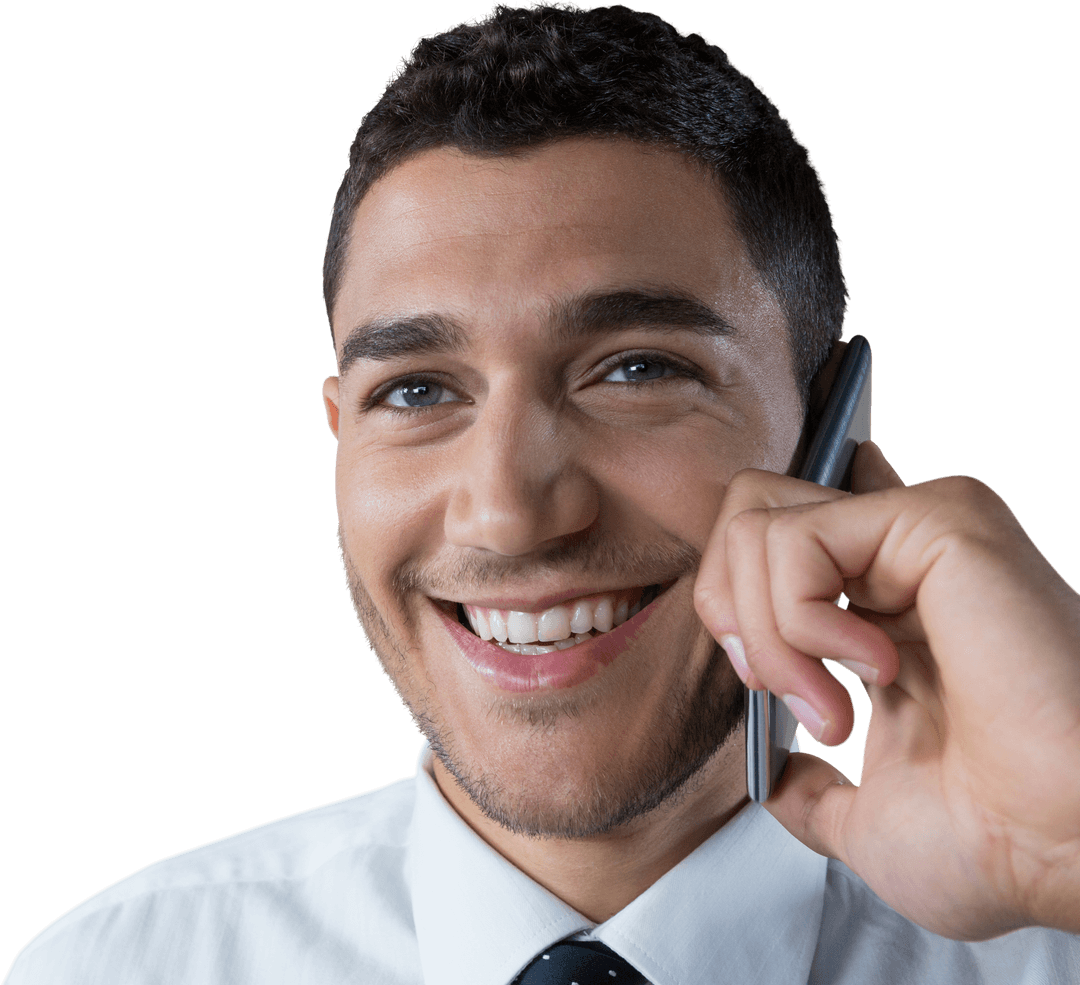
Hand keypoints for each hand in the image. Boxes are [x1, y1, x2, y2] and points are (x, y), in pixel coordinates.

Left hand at [694, 442, 1079, 939]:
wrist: (1062, 849)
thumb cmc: (995, 838)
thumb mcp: (864, 818)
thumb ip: (811, 788)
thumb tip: (776, 779)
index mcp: (882, 608)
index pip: (767, 542)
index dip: (730, 607)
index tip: (767, 689)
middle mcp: (897, 557)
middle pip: (745, 516)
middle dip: (728, 613)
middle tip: (781, 691)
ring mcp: (918, 531)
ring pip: (758, 527)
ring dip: (769, 638)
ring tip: (837, 708)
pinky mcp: (937, 521)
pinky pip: (797, 541)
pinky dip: (800, 621)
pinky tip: (876, 670)